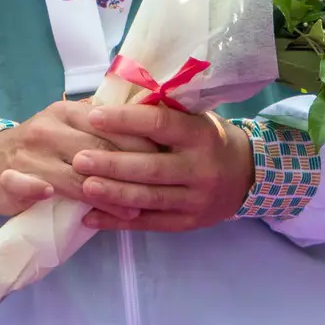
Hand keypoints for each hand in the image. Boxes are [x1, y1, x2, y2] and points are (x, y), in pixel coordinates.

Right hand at [0, 100, 158, 218]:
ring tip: (129, 211)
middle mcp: (48, 128)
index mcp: (66, 112)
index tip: (164, 158)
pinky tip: (62, 203)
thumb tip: (151, 126)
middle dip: (128, 171)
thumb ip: (100, 128)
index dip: (138, 141)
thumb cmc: (40, 148)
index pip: (109, 124)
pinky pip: (28, 184)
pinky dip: (43, 191)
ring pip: (71, 174)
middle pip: (95, 149)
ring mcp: (27, 154)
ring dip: (103, 195)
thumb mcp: (68, 128)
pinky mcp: (8, 178)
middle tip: (156, 189)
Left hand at [72, 105, 254, 232]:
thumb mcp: (195, 118)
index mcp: (201, 134)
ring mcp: (196, 199)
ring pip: (149, 198)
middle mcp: (200, 168)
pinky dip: (118, 222)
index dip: (125, 121)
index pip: (160, 124)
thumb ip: (162, 113)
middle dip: (112, 164)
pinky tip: (91, 218)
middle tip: (78, 158)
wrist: (247, 176)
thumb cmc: (209, 138)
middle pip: (151, 167)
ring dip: (113, 194)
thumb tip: (110, 101)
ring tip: (82, 186)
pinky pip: (149, 223)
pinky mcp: (188, 223)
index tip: (94, 117)